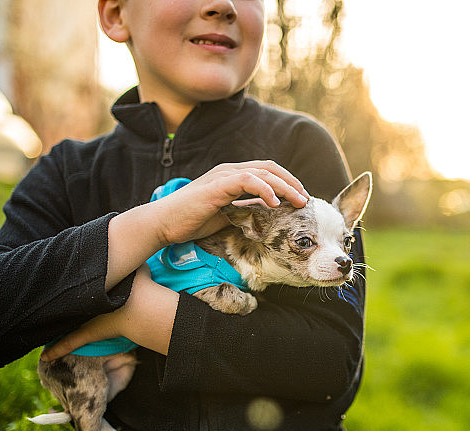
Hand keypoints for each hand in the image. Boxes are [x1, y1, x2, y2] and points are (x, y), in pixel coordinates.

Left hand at [41, 265, 178, 360]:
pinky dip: (56, 350)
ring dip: (52, 321)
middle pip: (64, 298)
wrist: (141, 306)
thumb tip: (138, 253)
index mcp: (92, 285)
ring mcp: (84, 318)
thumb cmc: (141, 287)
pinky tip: (45, 356)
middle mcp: (84, 301)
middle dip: (54, 297)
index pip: (75, 281)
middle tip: (42, 297)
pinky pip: (69, 343)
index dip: (66, 279)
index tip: (56, 275)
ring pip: (62, 320)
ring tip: (37, 323)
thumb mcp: (139, 268)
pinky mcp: (88, 334)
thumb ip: (136, 262)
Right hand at [152, 161, 309, 244]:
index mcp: (232, 176)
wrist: (164, 224)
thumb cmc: (192, 221)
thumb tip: (268, 218)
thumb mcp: (227, 216)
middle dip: (292, 182)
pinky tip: (274, 202)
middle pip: (270, 168)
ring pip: (263, 172)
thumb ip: (245, 211)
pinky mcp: (216, 185)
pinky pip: (247, 180)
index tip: (300, 199)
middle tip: (306, 199)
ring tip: (298, 201)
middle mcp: (229, 171)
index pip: (267, 171)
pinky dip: (264, 189)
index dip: (287, 182)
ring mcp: (223, 176)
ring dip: (285, 186)